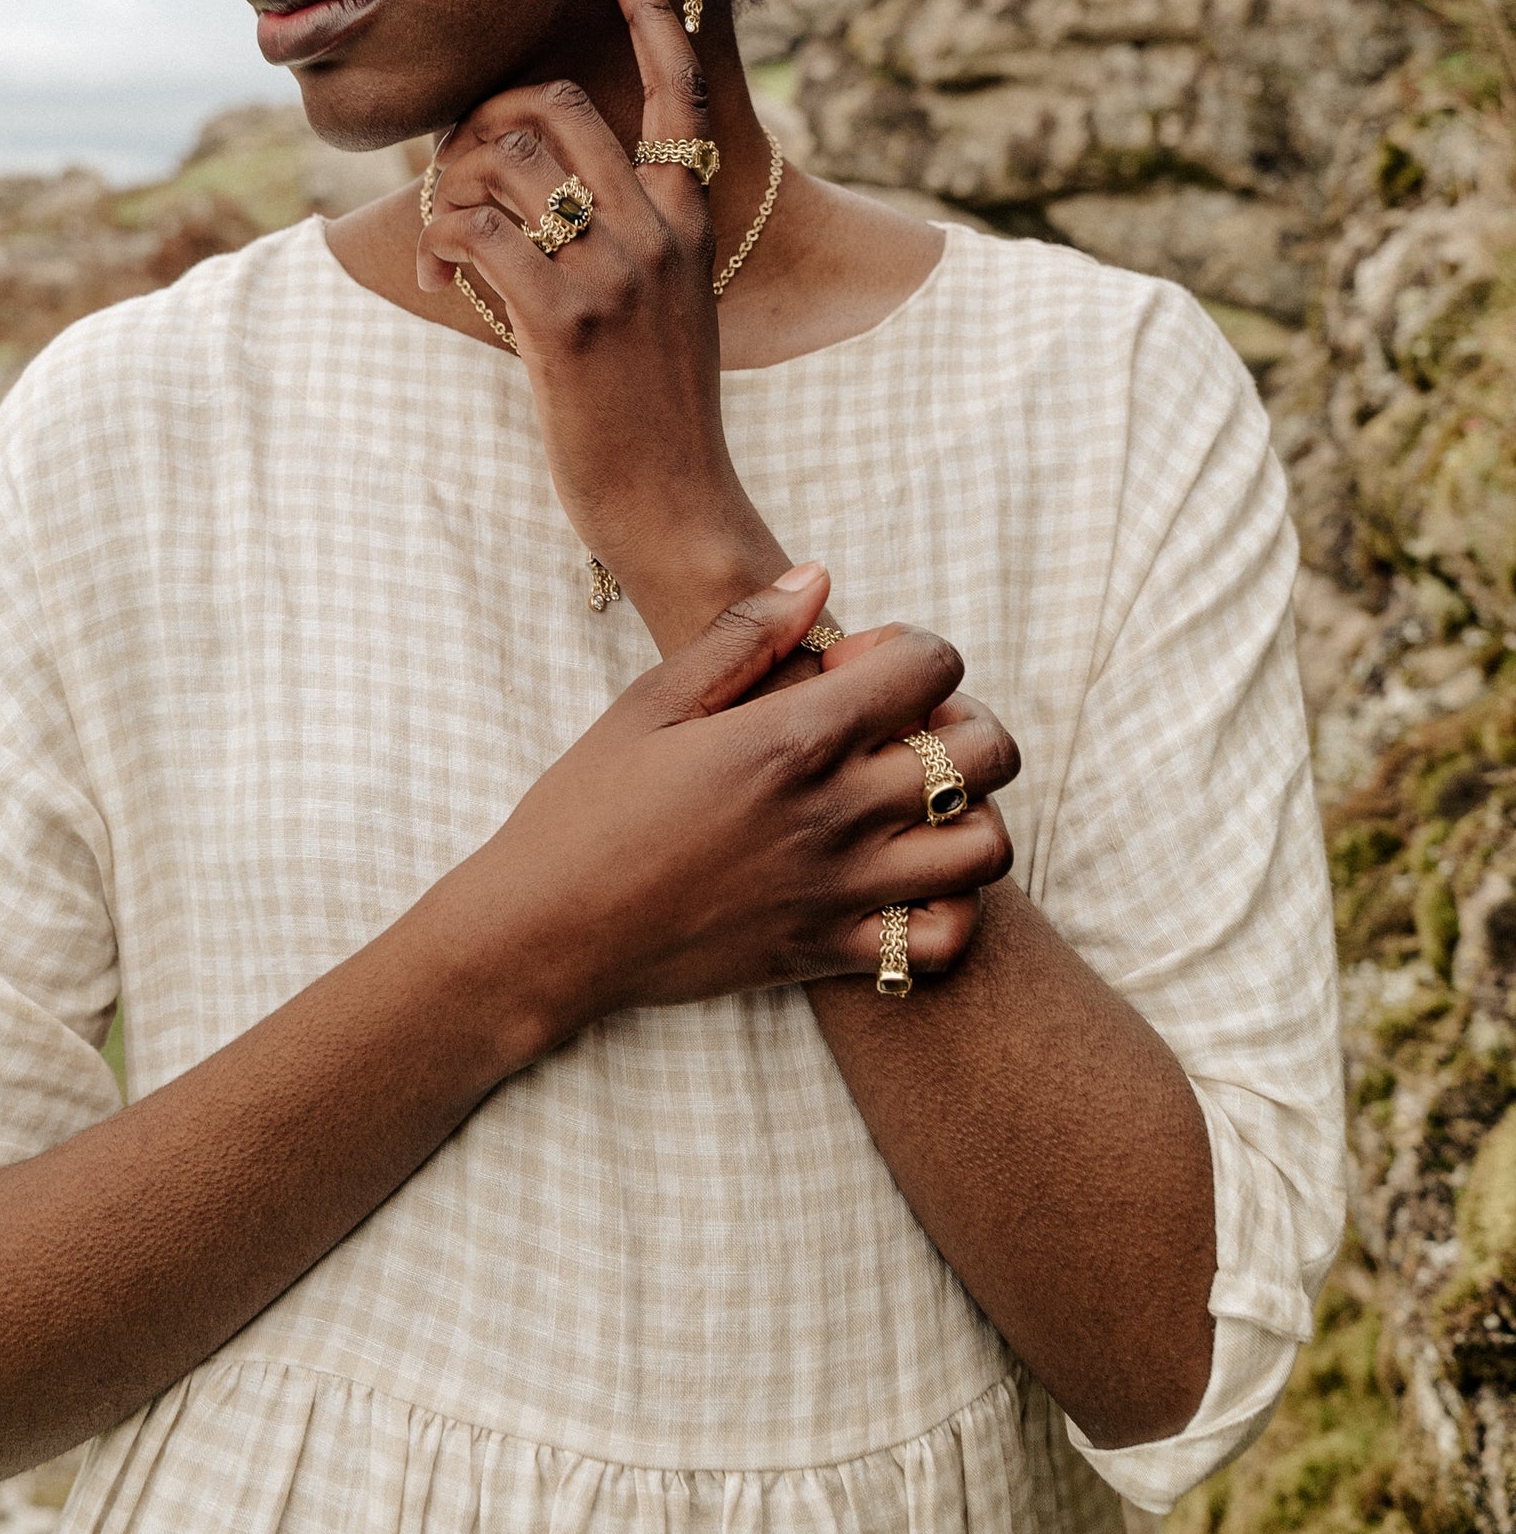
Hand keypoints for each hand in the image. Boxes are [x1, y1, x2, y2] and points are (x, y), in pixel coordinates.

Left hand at [418, 0, 773, 639]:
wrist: (674, 504)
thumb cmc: (655, 409)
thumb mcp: (668, 302)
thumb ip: (633, 233)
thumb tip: (550, 181)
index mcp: (688, 217)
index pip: (675, 91)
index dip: (651, 14)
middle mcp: (658, 229)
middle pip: (551, 108)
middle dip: (478, 126)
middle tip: (456, 179)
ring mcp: (614, 271)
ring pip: (501, 165)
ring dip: (447, 192)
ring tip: (445, 247)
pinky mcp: (563, 319)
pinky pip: (475, 232)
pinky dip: (440, 243)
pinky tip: (443, 278)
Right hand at [443, 569, 1016, 1043]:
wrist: (546, 932)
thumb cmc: (585, 808)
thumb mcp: (651, 702)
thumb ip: (745, 635)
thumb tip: (818, 578)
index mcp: (790, 740)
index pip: (932, 666)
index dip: (911, 650)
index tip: (857, 670)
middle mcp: (833, 815)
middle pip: (986, 753)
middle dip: (964, 720)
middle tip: (903, 729)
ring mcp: (840, 892)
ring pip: (986, 848)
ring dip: (970, 813)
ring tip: (915, 803)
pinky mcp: (830, 955)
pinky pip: (945, 942)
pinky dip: (949, 908)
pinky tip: (904, 879)